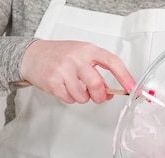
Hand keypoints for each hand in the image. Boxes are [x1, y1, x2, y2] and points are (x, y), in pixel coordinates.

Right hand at [20, 40, 134, 103]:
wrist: (34, 55)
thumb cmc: (61, 55)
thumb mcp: (82, 56)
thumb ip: (98, 71)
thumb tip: (110, 92)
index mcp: (88, 50)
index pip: (112, 62)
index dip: (124, 76)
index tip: (131, 88)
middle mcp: (76, 58)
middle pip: (97, 84)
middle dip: (99, 96)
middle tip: (98, 97)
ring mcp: (63, 70)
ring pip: (83, 96)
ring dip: (83, 97)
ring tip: (76, 88)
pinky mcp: (53, 83)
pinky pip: (70, 99)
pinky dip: (71, 98)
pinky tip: (65, 88)